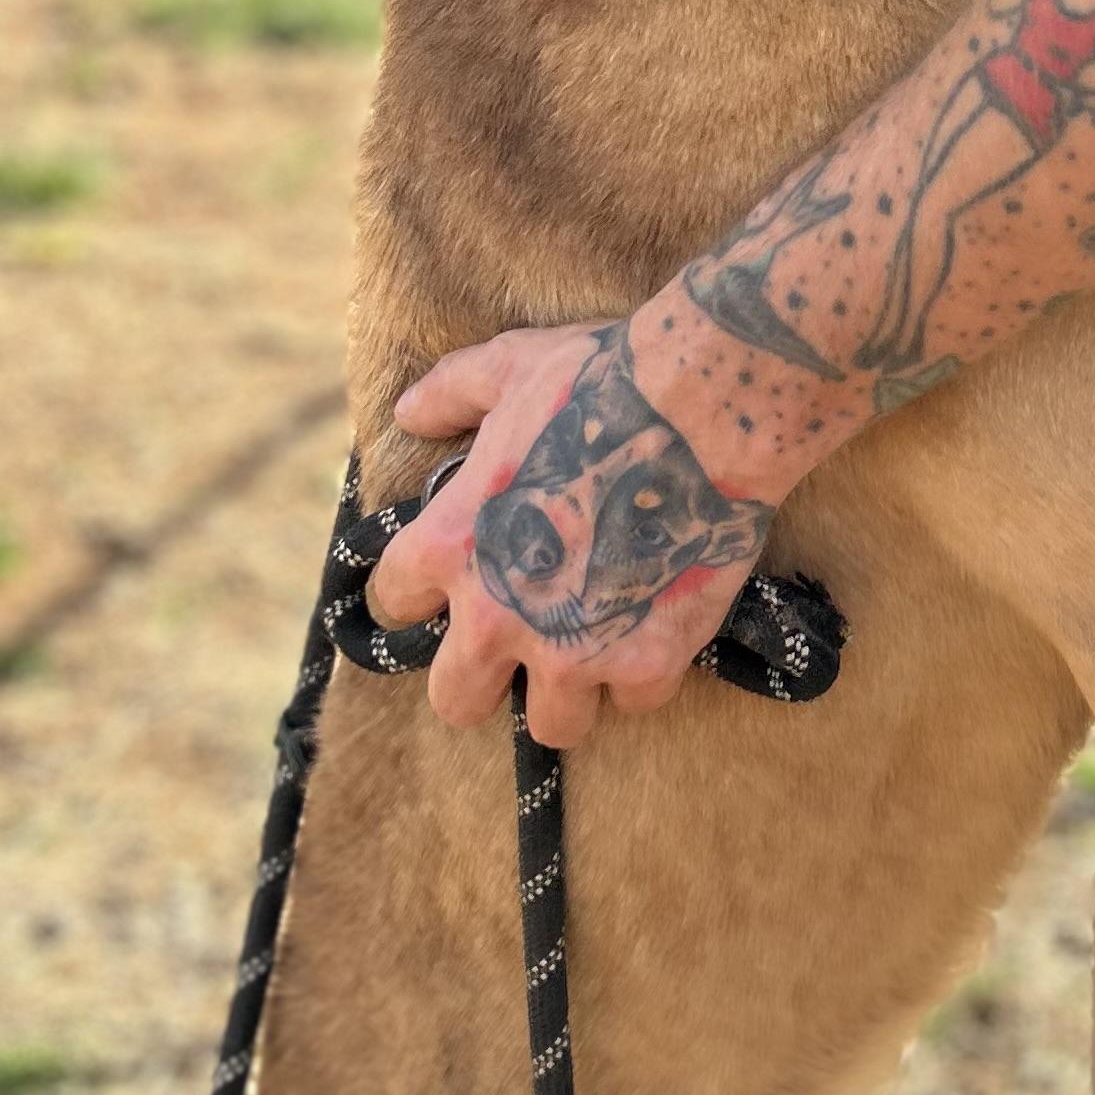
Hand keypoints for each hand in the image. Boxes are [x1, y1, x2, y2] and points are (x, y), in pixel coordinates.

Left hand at [367, 319, 776, 744]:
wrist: (700, 410)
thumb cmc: (598, 381)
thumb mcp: (508, 369)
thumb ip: (450, 393)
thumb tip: (409, 412)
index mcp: (449, 546)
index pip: (394, 604)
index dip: (424, 592)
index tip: (453, 581)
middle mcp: (497, 615)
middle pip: (455, 701)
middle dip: (485, 676)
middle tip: (522, 638)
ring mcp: (572, 650)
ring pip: (551, 725)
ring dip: (571, 689)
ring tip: (595, 643)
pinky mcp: (645, 661)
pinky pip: (635, 701)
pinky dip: (647, 670)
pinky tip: (657, 624)